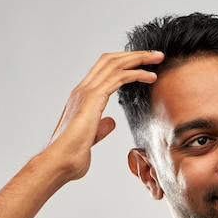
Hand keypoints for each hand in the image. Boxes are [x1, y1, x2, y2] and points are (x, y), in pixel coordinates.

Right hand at [44, 50, 163, 181]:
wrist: (60, 161)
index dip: (123, 64)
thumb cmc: (71, 155)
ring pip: (115, 63)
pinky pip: (119, 77)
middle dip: (134, 55)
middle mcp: (82, 90)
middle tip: (155, 55)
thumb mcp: (91, 138)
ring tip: (158, 58)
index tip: (142, 65)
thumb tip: (110, 122)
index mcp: (80, 98)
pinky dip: (137, 73)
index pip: (102, 70)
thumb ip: (100, 127)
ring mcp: (86, 92)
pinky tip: (151, 77)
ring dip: (139, 58)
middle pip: (110, 60)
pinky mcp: (94, 98)